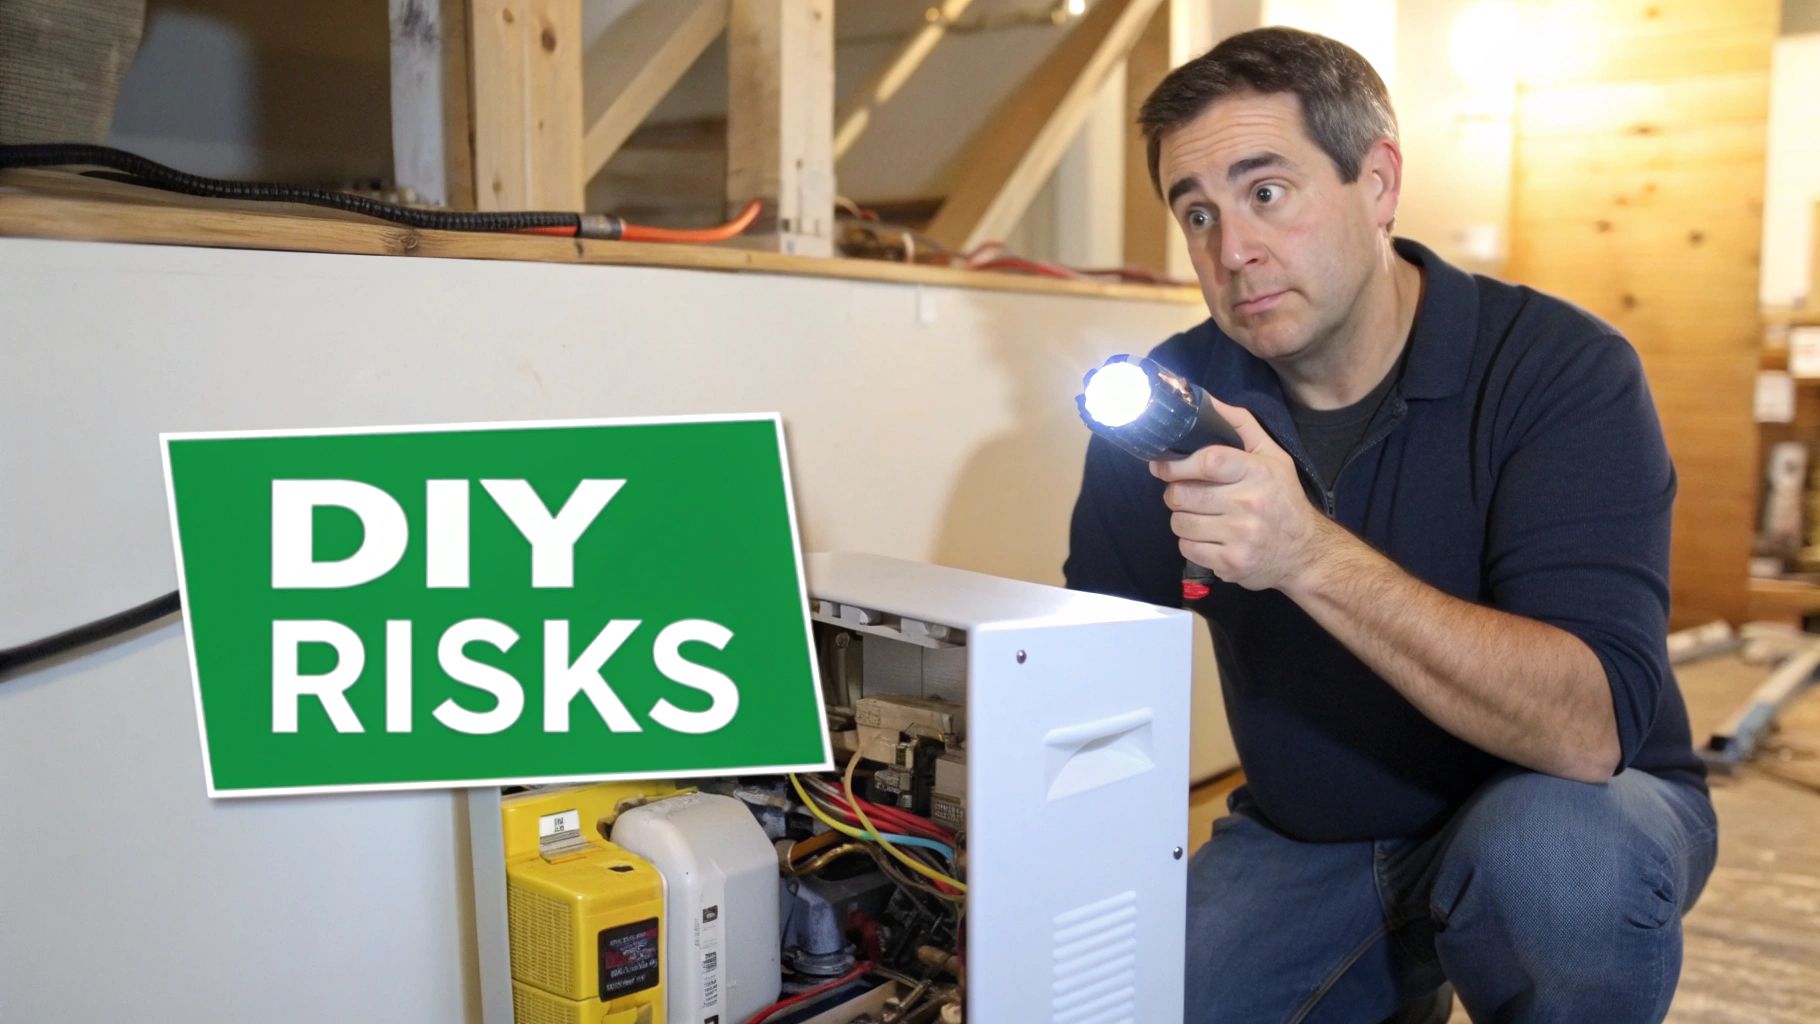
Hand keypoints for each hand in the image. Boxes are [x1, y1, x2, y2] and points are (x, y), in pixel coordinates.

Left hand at [1149, 398, 1335, 592]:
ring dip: (1181, 518)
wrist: (1306, 553)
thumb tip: (1205, 401)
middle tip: (1183, 492)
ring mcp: (1239, 537)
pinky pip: (1187, 548)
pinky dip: (1190, 542)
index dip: (1177, 464)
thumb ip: (1241, 425)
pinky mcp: (1231, 563)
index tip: (1161, 465)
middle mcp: (1249, 504)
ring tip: (1198, 515)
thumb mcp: (1273, 456)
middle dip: (1174, 492)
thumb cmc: (1284, 498)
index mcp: (1258, 473)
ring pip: (1180, 522)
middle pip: (1183, 494)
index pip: (1208, 461)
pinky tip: (1208, 537)